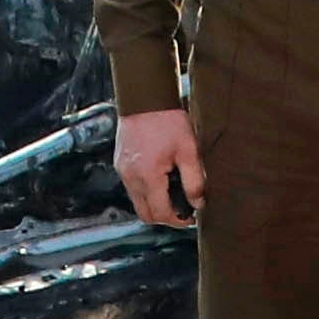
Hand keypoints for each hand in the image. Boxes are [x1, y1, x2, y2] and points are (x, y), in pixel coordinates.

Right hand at [114, 105, 203, 228]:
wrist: (145, 97)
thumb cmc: (168, 120)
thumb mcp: (189, 150)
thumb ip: (195, 180)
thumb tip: (198, 204)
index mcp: (148, 176)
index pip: (161, 213)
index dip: (178, 221)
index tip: (191, 217)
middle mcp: (131, 178)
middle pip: (146, 215)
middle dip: (164, 217)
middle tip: (182, 209)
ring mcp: (123, 171)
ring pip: (137, 202)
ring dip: (154, 204)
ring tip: (173, 192)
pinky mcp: (120, 163)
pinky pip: (132, 188)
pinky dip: (146, 191)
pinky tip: (160, 179)